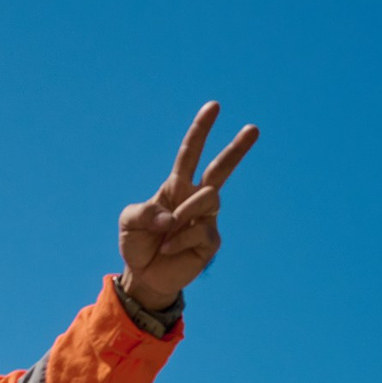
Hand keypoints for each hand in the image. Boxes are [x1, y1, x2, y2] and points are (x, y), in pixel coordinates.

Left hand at [118, 102, 258, 308]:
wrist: (143, 276)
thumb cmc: (138, 243)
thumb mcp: (128, 222)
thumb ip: (143, 213)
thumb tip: (171, 218)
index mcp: (176, 187)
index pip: (191, 153)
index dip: (200, 130)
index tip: (213, 106)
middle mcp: (195, 199)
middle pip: (221, 168)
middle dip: (237, 148)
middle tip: (253, 128)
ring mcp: (206, 219)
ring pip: (209, 198)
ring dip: (185, 213)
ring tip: (166, 233)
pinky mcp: (210, 242)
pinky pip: (201, 230)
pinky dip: (178, 240)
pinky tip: (168, 249)